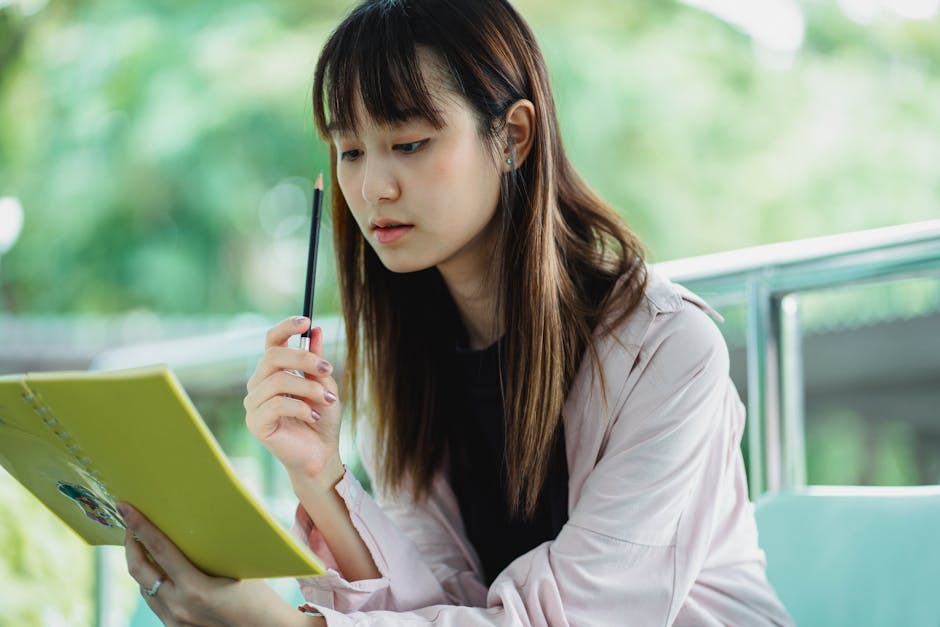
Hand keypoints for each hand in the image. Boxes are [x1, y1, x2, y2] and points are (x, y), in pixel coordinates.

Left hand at [119, 503, 308, 626]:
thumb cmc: (260, 598)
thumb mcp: (237, 569)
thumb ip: (211, 552)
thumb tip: (196, 524)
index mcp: (196, 590)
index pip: (159, 550)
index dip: (140, 526)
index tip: (126, 507)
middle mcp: (179, 607)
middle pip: (139, 570)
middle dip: (131, 544)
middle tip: (130, 524)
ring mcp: (175, 622)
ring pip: (143, 587)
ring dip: (140, 564)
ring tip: (142, 545)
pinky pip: (155, 601)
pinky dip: (153, 582)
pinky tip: (160, 572)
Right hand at [244, 317, 343, 484]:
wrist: (321, 455)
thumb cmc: (322, 420)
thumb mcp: (324, 385)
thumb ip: (317, 361)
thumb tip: (316, 331)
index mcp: (274, 372)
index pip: (272, 342)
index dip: (286, 328)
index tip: (307, 321)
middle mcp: (259, 384)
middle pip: (273, 357)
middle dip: (304, 359)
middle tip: (328, 369)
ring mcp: (254, 404)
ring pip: (278, 381)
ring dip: (309, 388)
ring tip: (328, 400)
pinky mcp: (256, 423)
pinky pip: (276, 404)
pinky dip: (301, 407)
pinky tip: (314, 415)